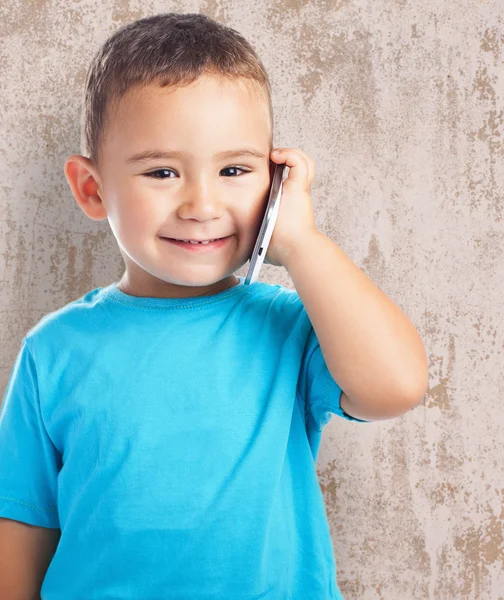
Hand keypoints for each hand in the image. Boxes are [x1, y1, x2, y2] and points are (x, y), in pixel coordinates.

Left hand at [264, 147, 318, 266]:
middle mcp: (297, 196)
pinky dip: (289, 154)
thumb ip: (259, 240)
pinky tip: (276, 157)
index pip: (289, 182)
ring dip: (290, 155)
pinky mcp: (298, 187)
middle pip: (301, 169)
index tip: (264, 172)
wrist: (293, 249)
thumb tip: (250, 250)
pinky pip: (298, 162)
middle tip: (271, 160)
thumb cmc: (281, 250)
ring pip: (303, 162)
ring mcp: (299, 190)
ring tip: (275, 157)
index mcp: (289, 206)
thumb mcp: (265, 243)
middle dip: (287, 160)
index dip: (280, 174)